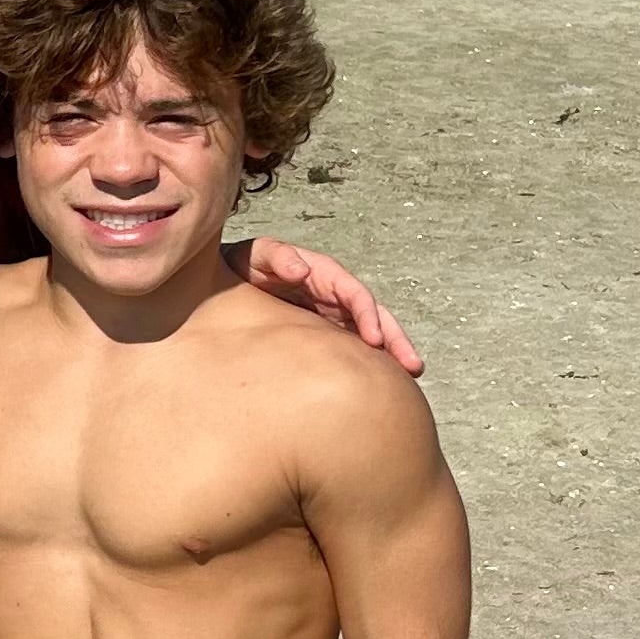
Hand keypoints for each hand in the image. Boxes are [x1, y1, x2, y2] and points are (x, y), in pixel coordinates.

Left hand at [237, 236, 422, 374]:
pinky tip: (382, 385)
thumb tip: (301, 269)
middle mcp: (333, 295)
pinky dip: (367, 363)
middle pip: (372, 316)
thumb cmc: (244, 265)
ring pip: (367, 333)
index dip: (366, 314)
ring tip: (412, 375)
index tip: (375, 339)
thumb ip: (276, 256)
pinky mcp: (322, 333)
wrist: (226, 281)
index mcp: (322, 275)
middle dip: (394, 339)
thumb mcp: (257, 254)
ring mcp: (330, 315)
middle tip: (413, 366)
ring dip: (390, 353)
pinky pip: (349, 348)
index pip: (354, 294)